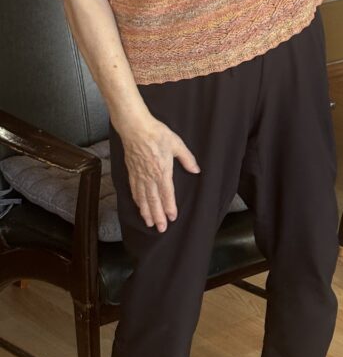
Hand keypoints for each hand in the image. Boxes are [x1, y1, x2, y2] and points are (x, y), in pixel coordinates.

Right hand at [120, 117, 199, 231]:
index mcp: (162, 170)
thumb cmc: (157, 134)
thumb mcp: (177, 144)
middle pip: (154, 200)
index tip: (172, 218)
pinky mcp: (131, 172)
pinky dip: (137, 201)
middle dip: (158, 216)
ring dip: (146, 212)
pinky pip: (134, 190)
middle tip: (161, 228)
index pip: (167, 193)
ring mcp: (139, 175)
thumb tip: (196, 170)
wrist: (135, 127)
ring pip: (143, 198)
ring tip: (149, 223)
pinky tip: (139, 207)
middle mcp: (150, 176)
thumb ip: (187, 159)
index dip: (169, 207)